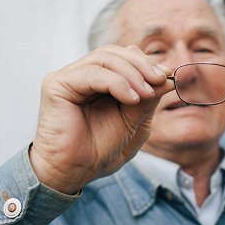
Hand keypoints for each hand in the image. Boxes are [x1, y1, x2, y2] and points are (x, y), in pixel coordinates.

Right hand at [30, 45, 173, 193]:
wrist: (76, 170)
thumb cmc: (100, 148)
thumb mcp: (133, 120)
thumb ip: (147, 98)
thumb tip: (168, 77)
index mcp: (98, 80)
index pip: (122, 57)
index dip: (146, 62)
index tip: (167, 75)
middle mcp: (81, 75)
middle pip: (114, 53)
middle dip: (142, 65)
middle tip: (161, 80)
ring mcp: (68, 78)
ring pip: (104, 58)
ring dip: (132, 73)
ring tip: (147, 93)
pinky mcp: (57, 85)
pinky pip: (92, 74)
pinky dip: (117, 82)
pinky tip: (132, 99)